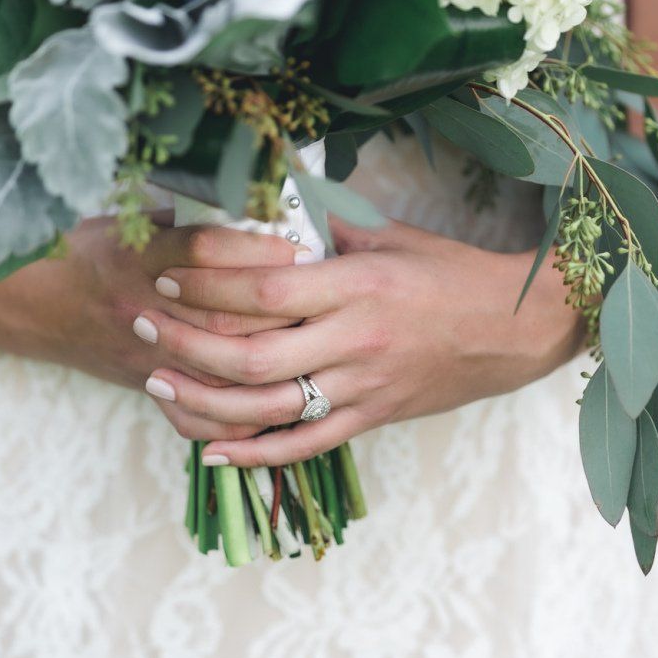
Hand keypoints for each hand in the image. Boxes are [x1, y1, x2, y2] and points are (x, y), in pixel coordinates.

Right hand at [0, 214, 300, 407]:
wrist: (35, 304)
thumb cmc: (94, 251)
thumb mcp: (133, 220)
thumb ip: (190, 219)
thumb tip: (261, 206)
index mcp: (132, 255)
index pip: (199, 250)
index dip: (250, 248)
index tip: (295, 245)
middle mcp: (138, 307)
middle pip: (219, 316)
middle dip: (279, 311)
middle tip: (325, 302)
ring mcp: (143, 355)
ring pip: (216, 370)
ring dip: (271, 364)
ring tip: (315, 350)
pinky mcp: (148, 386)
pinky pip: (197, 417)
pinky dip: (239, 417)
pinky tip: (279, 404)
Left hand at [134, 217, 587, 465]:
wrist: (516, 328)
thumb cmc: (451, 272)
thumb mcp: (389, 235)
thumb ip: (326, 228)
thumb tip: (266, 204)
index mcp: (357, 285)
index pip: (264, 287)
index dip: (207, 284)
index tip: (166, 275)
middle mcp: (356, 340)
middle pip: (252, 354)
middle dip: (185, 343)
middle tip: (141, 326)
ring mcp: (363, 387)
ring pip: (268, 408)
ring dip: (204, 400)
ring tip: (156, 383)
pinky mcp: (372, 419)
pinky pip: (303, 446)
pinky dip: (254, 453)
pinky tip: (211, 448)